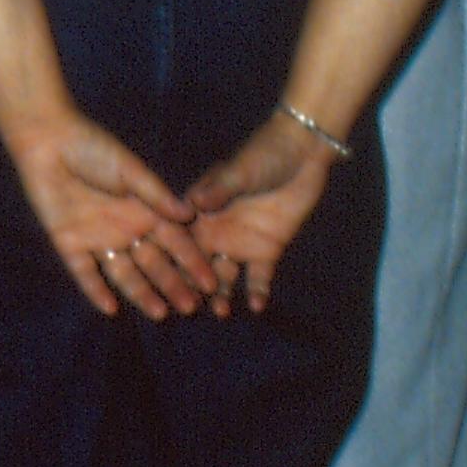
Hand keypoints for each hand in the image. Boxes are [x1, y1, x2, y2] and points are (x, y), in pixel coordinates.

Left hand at [5, 110, 211, 318]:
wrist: (48, 143)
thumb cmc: (94, 149)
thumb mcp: (129, 171)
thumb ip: (156, 194)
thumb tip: (190, 214)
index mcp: (146, 211)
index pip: (175, 243)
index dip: (192, 262)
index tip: (211, 283)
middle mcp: (126, 230)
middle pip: (153, 264)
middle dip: (173, 285)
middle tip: (191, 308)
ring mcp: (98, 239)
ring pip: (124, 274)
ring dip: (142, 294)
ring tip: (160, 313)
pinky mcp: (69, 243)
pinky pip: (84, 272)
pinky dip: (95, 290)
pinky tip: (110, 309)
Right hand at [182, 112, 334, 316]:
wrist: (301, 155)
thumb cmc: (262, 155)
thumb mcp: (238, 171)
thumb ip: (218, 189)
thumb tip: (191, 205)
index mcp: (200, 210)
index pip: (180, 238)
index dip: (172, 258)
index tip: (164, 279)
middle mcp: (215, 231)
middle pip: (198, 263)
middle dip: (192, 284)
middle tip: (190, 306)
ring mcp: (240, 242)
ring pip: (224, 274)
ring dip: (221, 293)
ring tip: (220, 311)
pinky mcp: (267, 249)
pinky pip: (258, 276)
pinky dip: (256, 291)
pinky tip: (255, 306)